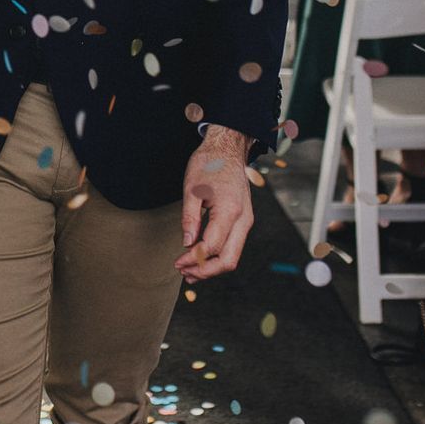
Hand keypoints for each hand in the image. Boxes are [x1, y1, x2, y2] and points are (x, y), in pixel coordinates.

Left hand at [175, 128, 252, 282]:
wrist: (228, 150)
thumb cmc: (209, 164)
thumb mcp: (192, 189)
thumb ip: (190, 218)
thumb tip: (187, 244)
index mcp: (230, 210)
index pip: (212, 246)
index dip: (194, 259)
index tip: (177, 263)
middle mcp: (243, 219)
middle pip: (229, 259)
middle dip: (206, 271)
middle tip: (185, 273)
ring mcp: (246, 221)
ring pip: (233, 256)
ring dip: (212, 267)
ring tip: (190, 272)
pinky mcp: (244, 221)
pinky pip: (234, 246)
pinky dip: (218, 256)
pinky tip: (202, 258)